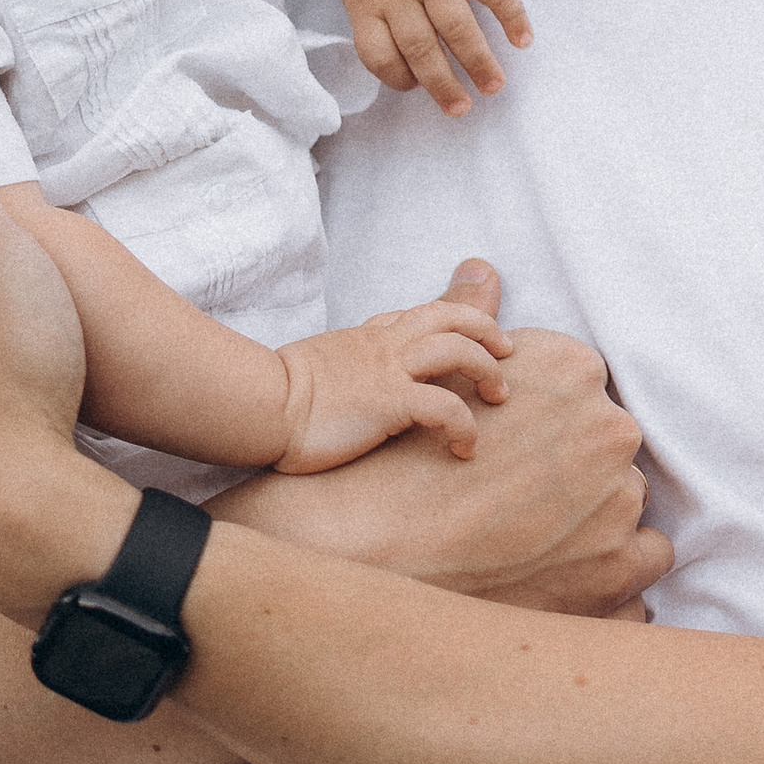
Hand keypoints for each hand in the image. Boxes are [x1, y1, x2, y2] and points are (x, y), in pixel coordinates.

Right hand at [273, 294, 514, 470]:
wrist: (257, 406)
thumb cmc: (271, 400)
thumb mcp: (311, 370)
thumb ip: (335, 370)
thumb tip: (337, 389)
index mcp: (364, 338)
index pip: (417, 315)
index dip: (452, 320)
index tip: (471, 338)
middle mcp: (382, 346)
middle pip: (450, 315)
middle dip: (487, 328)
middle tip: (506, 353)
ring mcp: (388, 371)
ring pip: (458, 349)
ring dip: (487, 369)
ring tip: (498, 398)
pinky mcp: (390, 403)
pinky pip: (446, 407)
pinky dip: (465, 426)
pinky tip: (465, 448)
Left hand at [341, 0, 530, 112]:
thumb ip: (378, 31)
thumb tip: (415, 79)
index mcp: (366, 0)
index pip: (377, 52)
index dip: (397, 77)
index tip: (416, 88)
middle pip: (420, 46)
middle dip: (443, 84)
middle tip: (461, 109)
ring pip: (457, 25)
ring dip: (478, 60)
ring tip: (494, 86)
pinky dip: (511, 16)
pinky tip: (523, 40)